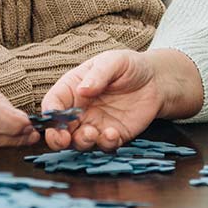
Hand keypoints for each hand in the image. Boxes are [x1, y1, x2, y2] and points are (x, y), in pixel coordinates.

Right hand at [41, 49, 202, 151]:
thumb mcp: (113, 61)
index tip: (55, 120)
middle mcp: (80, 111)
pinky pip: (104, 146)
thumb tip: (82, 90)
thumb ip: (98, 74)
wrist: (156, 81)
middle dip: (57, 138)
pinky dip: (104, 144)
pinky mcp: (113, 136)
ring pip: (79, 142)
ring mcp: (95, 125)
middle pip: (59, 130)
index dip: (50, 115)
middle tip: (63, 139)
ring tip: (90, 133)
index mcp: (72, 89)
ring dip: (81, 142)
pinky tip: (111, 134)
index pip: (53, 104)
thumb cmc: (129, 66)